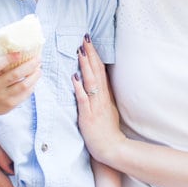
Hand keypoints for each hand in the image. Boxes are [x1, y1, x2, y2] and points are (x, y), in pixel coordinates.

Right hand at [0, 52, 39, 117]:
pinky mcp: (10, 105)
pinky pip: (25, 94)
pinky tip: (34, 79)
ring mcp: (2, 97)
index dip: (8, 58)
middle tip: (38, 59)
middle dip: (30, 65)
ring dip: (34, 76)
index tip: (20, 53)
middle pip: (14, 75)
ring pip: (23, 85)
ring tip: (39, 69)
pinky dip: (32, 85)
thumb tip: (16, 46)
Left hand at [72, 36, 124, 164]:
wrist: (112, 148)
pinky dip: (79, 88)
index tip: (89, 42)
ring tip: (80, 51)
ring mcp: (96, 106)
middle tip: (85, 38)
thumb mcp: (107, 109)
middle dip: (91, 54)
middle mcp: (102, 98)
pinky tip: (74, 77)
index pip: (101, 71)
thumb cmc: (107, 131)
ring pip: (91, 82)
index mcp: (106, 95)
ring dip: (85, 66)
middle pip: (97, 71)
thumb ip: (102, 96)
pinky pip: (83, 100)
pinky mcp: (88, 116)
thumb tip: (97, 82)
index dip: (95, 56)